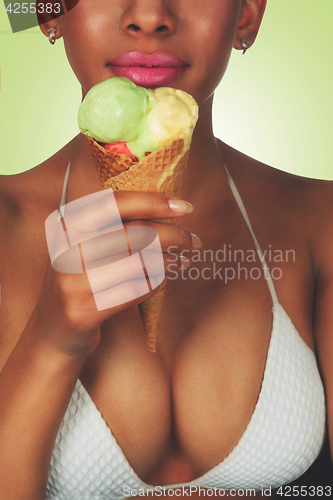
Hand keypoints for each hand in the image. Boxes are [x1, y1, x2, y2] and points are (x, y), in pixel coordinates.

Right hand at [34, 190, 197, 356]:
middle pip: (135, 234)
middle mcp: (66, 249)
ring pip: (139, 263)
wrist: (53, 331)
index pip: (114, 203)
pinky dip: (155, 283)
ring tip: (184, 260)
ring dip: (170, 261)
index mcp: (66, 225)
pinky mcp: (82, 312)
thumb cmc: (80, 281)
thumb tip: (167, 210)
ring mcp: (71, 282)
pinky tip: (162, 280)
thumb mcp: (85, 246)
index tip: (184, 207)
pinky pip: (134, 291)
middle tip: (194, 241)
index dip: (153, 202)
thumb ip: (115, 227)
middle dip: (174, 235)